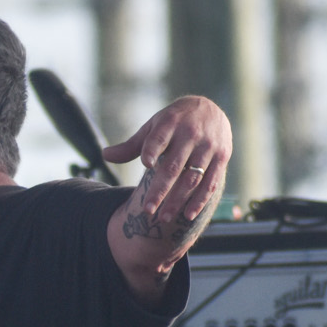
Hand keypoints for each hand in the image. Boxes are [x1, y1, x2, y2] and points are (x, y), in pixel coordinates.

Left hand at [101, 96, 231, 224]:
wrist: (211, 108)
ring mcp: (208, 147)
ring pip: (192, 178)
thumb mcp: (153, 126)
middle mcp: (190, 134)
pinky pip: (210, 182)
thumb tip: (105, 156)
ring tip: (162, 217)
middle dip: (160, 190)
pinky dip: (200, 200)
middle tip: (147, 210)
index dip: (153, 150)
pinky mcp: (221, 157)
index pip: (159, 138)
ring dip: (178, 200)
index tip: (146, 164)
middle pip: (174, 166)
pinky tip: (187, 215)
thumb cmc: (174, 122)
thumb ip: (132, 145)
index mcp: (170, 123)